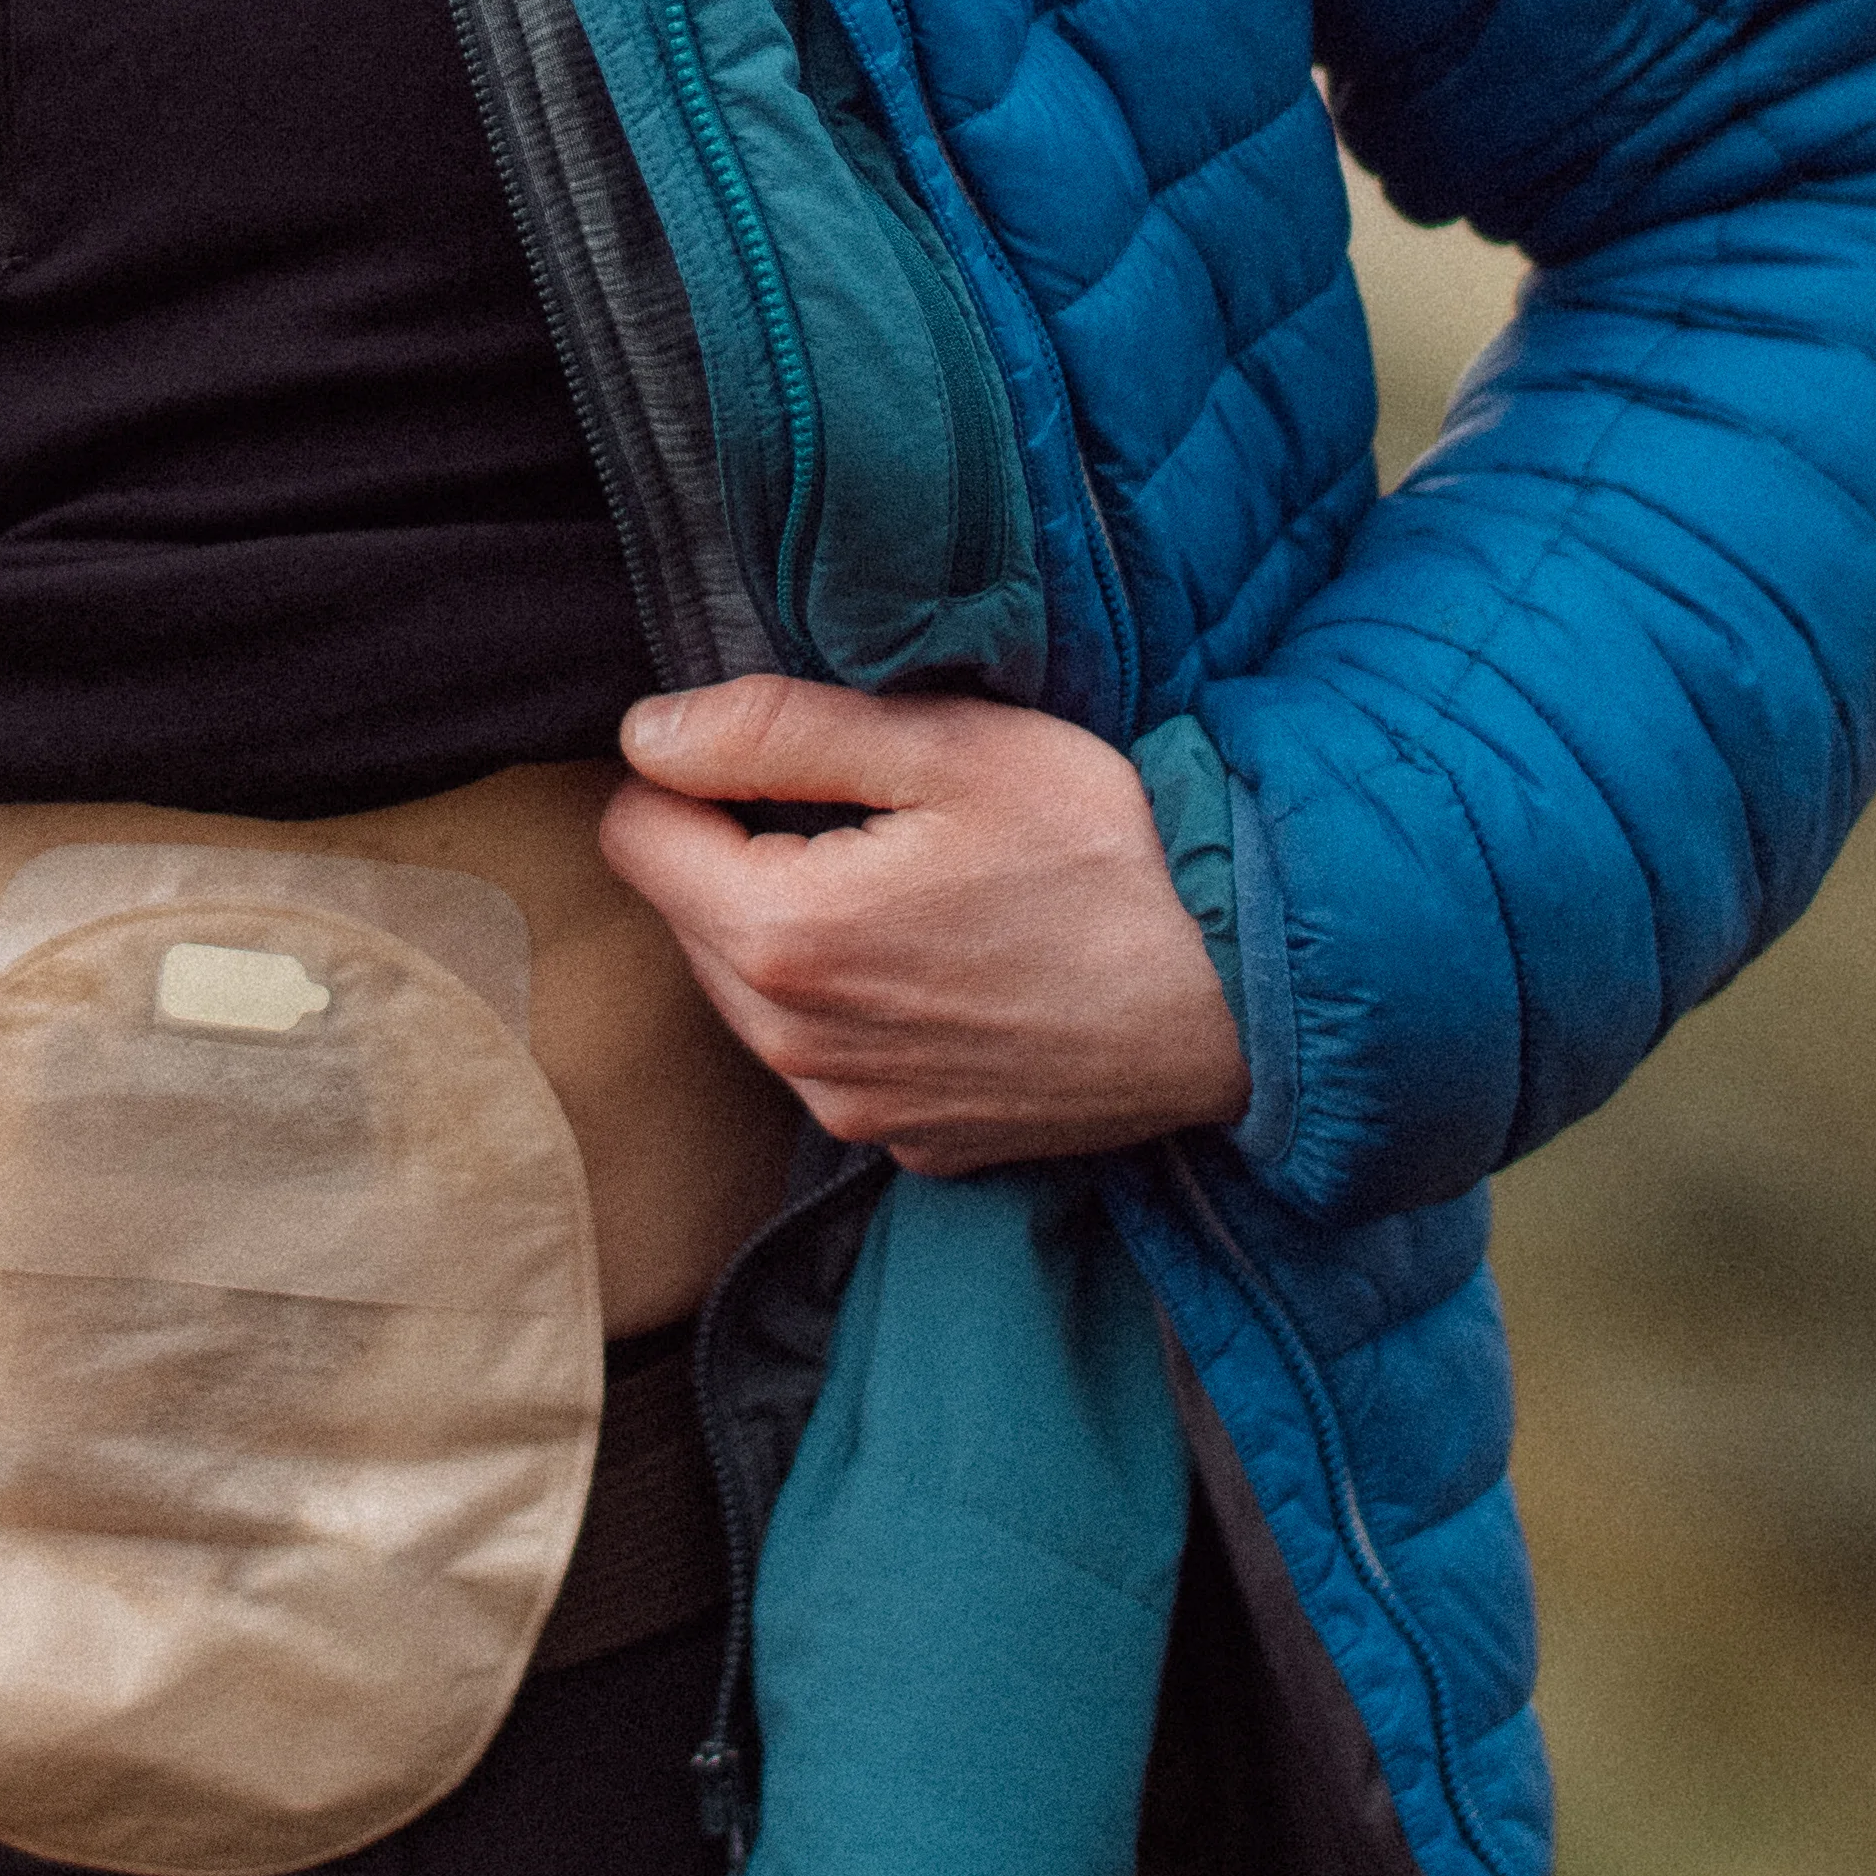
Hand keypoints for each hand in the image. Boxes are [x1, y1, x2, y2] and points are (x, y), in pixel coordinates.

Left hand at [593, 678, 1248, 1176]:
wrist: (1243, 994)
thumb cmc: (1109, 852)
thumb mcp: (948, 748)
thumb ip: (774, 730)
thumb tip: (645, 733)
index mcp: (782, 934)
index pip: (633, 834)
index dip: (694, 776)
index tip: (786, 760)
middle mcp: (794, 1047)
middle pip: (686, 919)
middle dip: (743, 854)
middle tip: (874, 817)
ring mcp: (852, 1108)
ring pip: (751, 995)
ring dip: (797, 933)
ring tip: (920, 888)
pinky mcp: (911, 1145)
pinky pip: (829, 1058)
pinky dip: (861, 1007)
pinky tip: (954, 966)